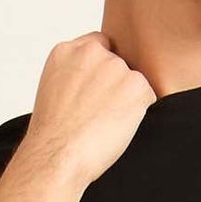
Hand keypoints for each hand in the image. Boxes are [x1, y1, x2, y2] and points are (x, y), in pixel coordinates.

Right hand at [18, 30, 156, 188]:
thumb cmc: (52, 135)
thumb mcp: (53, 91)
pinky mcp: (135, 85)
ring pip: (132, 82)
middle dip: (114, 87)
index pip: (98, 46)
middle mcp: (92, 52)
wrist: (57, 155)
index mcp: (66, 51)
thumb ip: (75, 74)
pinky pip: (147, 96)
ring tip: (102, 123)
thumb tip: (96, 82)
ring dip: (125, 101)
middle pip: (118, 64)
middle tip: (97, 115)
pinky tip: (116, 127)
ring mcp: (114, 66)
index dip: (100, 71)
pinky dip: (138, 113)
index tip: (95, 91)